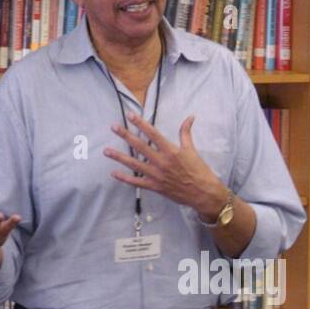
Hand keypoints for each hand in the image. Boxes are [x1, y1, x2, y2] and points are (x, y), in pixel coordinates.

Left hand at [103, 113, 225, 218]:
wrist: (203, 193)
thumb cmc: (199, 170)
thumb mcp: (192, 150)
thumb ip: (186, 133)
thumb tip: (190, 117)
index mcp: (171, 151)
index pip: (153, 134)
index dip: (141, 123)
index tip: (131, 115)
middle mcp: (161, 162)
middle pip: (140, 146)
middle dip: (125, 135)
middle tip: (113, 127)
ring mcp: (157, 175)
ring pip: (134, 164)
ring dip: (119, 157)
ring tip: (106, 151)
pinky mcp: (155, 187)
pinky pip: (137, 182)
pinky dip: (125, 178)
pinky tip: (114, 173)